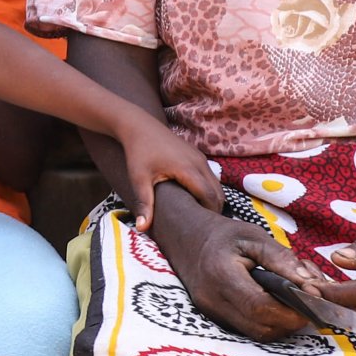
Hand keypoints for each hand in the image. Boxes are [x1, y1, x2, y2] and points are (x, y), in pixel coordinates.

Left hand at [109, 115, 222, 230]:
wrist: (138, 126)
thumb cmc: (138, 153)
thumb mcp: (139, 179)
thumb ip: (144, 204)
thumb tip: (142, 229)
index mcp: (189, 169)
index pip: (210, 197)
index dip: (209, 213)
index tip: (202, 229)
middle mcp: (199, 162)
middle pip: (218, 192)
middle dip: (213, 209)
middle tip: (202, 226)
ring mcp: (200, 157)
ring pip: (216, 184)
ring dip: (212, 199)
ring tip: (198, 215)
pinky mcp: (197, 155)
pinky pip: (210, 176)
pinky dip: (208, 189)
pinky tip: (194, 199)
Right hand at [149, 201, 324, 340]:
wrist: (186, 239)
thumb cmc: (223, 235)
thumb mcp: (253, 235)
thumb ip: (282, 259)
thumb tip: (312, 285)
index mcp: (221, 275)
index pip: (260, 307)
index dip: (291, 310)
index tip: (313, 299)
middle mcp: (213, 300)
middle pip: (261, 327)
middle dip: (291, 320)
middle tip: (310, 302)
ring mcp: (212, 313)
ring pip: (258, 333)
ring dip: (282, 324)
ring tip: (294, 302)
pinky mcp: (216, 319)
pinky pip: (249, 329)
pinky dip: (269, 322)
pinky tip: (276, 304)